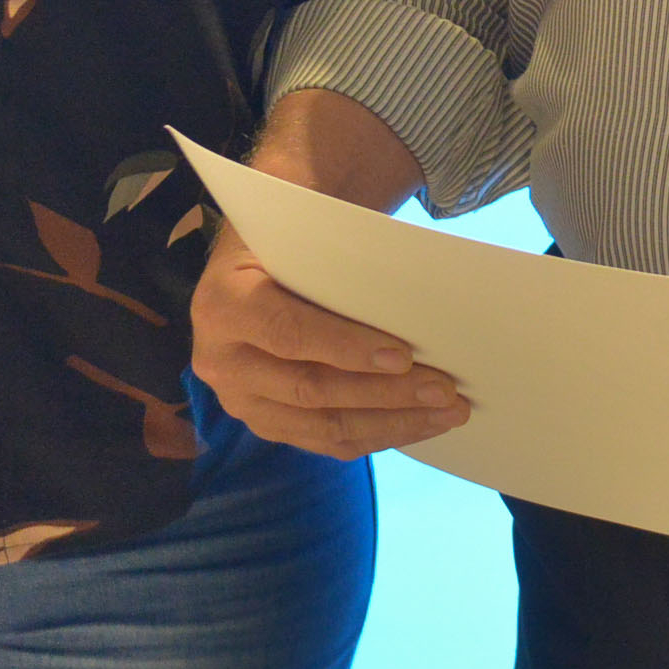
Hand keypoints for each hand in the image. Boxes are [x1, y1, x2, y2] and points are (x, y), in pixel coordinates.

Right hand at [188, 225, 471, 457]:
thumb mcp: (302, 228)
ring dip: (391, 423)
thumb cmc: (290, 235)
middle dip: (385, 394)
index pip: (288, 333)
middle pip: (310, 388)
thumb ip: (339, 253)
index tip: (404, 355)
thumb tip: (411, 283)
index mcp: (223, 303)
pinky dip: (376, 435)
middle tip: (446, 391)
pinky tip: (419, 425)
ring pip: (322, 425)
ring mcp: (241, 399)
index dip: (346, 348)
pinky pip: (324, 440)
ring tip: (447, 413)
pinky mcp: (267, 421)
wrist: (258, 255)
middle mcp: (221, 360)